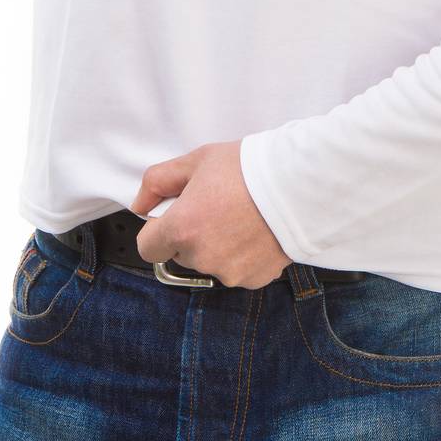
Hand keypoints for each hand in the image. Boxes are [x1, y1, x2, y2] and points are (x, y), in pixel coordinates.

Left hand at [129, 139, 293, 288]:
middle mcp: (203, 257)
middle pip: (181, 253)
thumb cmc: (248, 167)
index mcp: (182, 228)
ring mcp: (230, 272)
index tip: (174, 214)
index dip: (157, 229)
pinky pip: (236, 270)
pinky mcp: (255, 280)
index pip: (147, 248)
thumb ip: (159, 181)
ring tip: (240, 216)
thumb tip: (140, 204)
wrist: (300, 182)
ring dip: (216, 246)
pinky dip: (241, 256)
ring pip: (210, 262)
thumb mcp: (197, 160)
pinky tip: (255, 231)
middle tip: (215, 206)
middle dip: (191, 233)